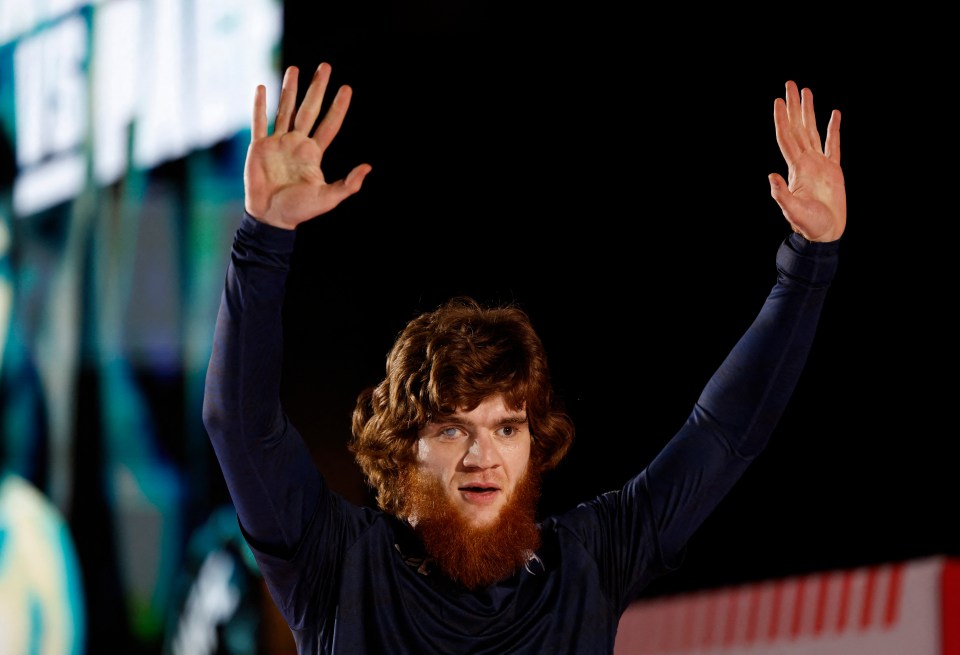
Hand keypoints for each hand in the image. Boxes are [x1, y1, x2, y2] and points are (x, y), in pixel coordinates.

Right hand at [244, 63, 371, 228]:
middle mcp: (296, 143)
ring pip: (285, 109)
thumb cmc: (299, 210)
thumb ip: (348, 184)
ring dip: (289, 90)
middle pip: (308, 109)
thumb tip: (368, 167)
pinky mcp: (259, 147)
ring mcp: (277, 143)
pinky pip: (259, 121)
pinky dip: (259, 105)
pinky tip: (262, 88)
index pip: (329, 124)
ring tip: (294, 69)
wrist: (270, 217)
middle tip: (325, 67)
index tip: (347, 89)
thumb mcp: (328, 198)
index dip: (338, 107)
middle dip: (317, 88)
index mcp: (313, 153)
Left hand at [769, 81, 844, 242]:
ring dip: (808, 112)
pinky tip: (833, 114)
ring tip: (806, 92)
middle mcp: (806, 161)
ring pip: (812, 131)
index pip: (786, 137)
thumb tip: (771, 176)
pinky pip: (833, 144)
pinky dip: (833, 129)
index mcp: (797, 168)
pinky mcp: (833, 169)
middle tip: (790, 84)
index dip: (782, 119)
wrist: (826, 232)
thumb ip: (782, 194)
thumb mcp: (792, 211)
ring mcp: (819, 164)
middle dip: (794, 106)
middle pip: (798, 127)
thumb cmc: (809, 225)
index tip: (778, 101)